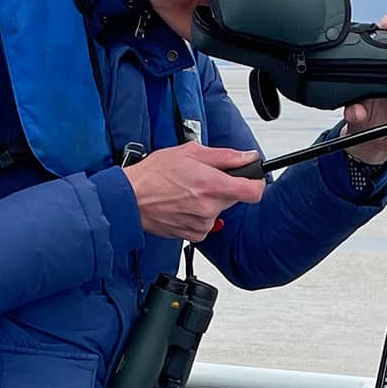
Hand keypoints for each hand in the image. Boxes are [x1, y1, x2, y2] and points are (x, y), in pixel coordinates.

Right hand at [126, 141, 266, 238]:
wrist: (130, 199)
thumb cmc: (153, 175)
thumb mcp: (190, 153)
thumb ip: (225, 156)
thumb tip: (247, 156)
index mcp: (212, 185)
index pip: (254, 192)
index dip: (256, 182)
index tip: (251, 177)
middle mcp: (210, 208)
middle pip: (234, 198)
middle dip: (224, 187)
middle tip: (203, 178)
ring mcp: (202, 224)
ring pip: (219, 210)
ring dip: (209, 201)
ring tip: (188, 191)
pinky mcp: (194, 235)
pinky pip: (207, 223)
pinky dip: (199, 214)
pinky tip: (183, 204)